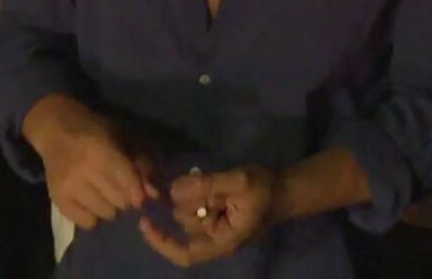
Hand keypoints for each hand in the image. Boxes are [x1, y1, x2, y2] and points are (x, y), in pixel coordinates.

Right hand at [25, 96, 153, 231]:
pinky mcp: (57, 200)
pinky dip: (93, 215)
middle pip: (120, 202)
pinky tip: (91, 201)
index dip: (139, 192)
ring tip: (104, 193)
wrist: (55, 130)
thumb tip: (154, 194)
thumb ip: (142, 163)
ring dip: (110, 207)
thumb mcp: (124, 137)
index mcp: (102, 150)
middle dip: (126, 198)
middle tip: (121, 189)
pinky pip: (86, 222)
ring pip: (104, 213)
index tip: (141, 195)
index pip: (128, 182)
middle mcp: (83, 170)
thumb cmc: (96, 130)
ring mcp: (67, 187)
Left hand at [140, 165, 277, 267]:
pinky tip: (205, 179)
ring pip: (188, 210)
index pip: (184, 254)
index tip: (145, 222)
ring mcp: (214, 226)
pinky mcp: (214, 214)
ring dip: (195, 192)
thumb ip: (207, 185)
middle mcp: (214, 238)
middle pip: (185, 223)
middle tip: (207, 179)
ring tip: (213, 178)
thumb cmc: (266, 190)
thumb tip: (173, 190)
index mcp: (222, 241)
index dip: (161, 242)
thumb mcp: (238, 182)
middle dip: (190, 199)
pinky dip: (196, 191)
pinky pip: (196, 204)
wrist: (286, 189)